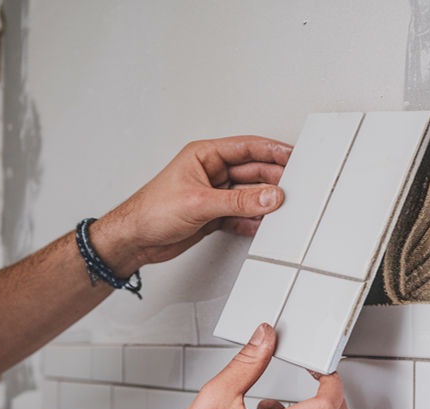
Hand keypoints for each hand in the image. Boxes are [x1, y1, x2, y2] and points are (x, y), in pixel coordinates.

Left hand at [89, 136, 291, 276]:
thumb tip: (269, 196)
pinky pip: (242, 215)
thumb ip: (239, 200)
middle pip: (252, 171)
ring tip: (282, 209)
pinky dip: (253, 221)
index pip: (247, 148)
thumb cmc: (150, 210)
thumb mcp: (200, 202)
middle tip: (295, 187)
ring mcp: (214, 194)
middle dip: (273, 180)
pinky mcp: (214, 215)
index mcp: (205, 155)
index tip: (294, 156)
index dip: (273, 150)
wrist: (134, 240)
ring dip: (264, 203)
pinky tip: (262, 225)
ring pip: (249, 195)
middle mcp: (211, 172)